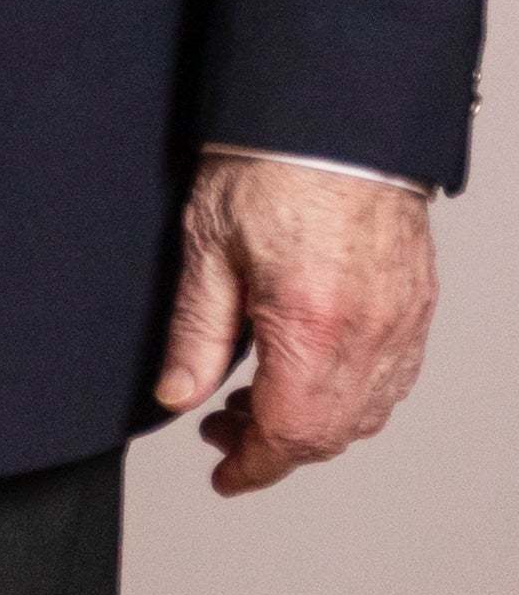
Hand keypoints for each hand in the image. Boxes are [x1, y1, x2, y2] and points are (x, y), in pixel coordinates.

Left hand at [160, 151, 439, 491]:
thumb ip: (195, 334)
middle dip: (274, 446)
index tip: (223, 475)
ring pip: (366, 412)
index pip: (289, 433)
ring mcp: (403, 322)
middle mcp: (370, 334)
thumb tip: (177, 397)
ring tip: (254, 397)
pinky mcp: (416, 306)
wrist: (334, 118)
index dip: (253, 466)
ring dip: (312, 423)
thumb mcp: (206, 250)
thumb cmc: (268, 169)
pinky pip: (391, 378)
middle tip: (221, 427)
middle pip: (331, 433)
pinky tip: (306, 372)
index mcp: (313, 325)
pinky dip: (348, 395)